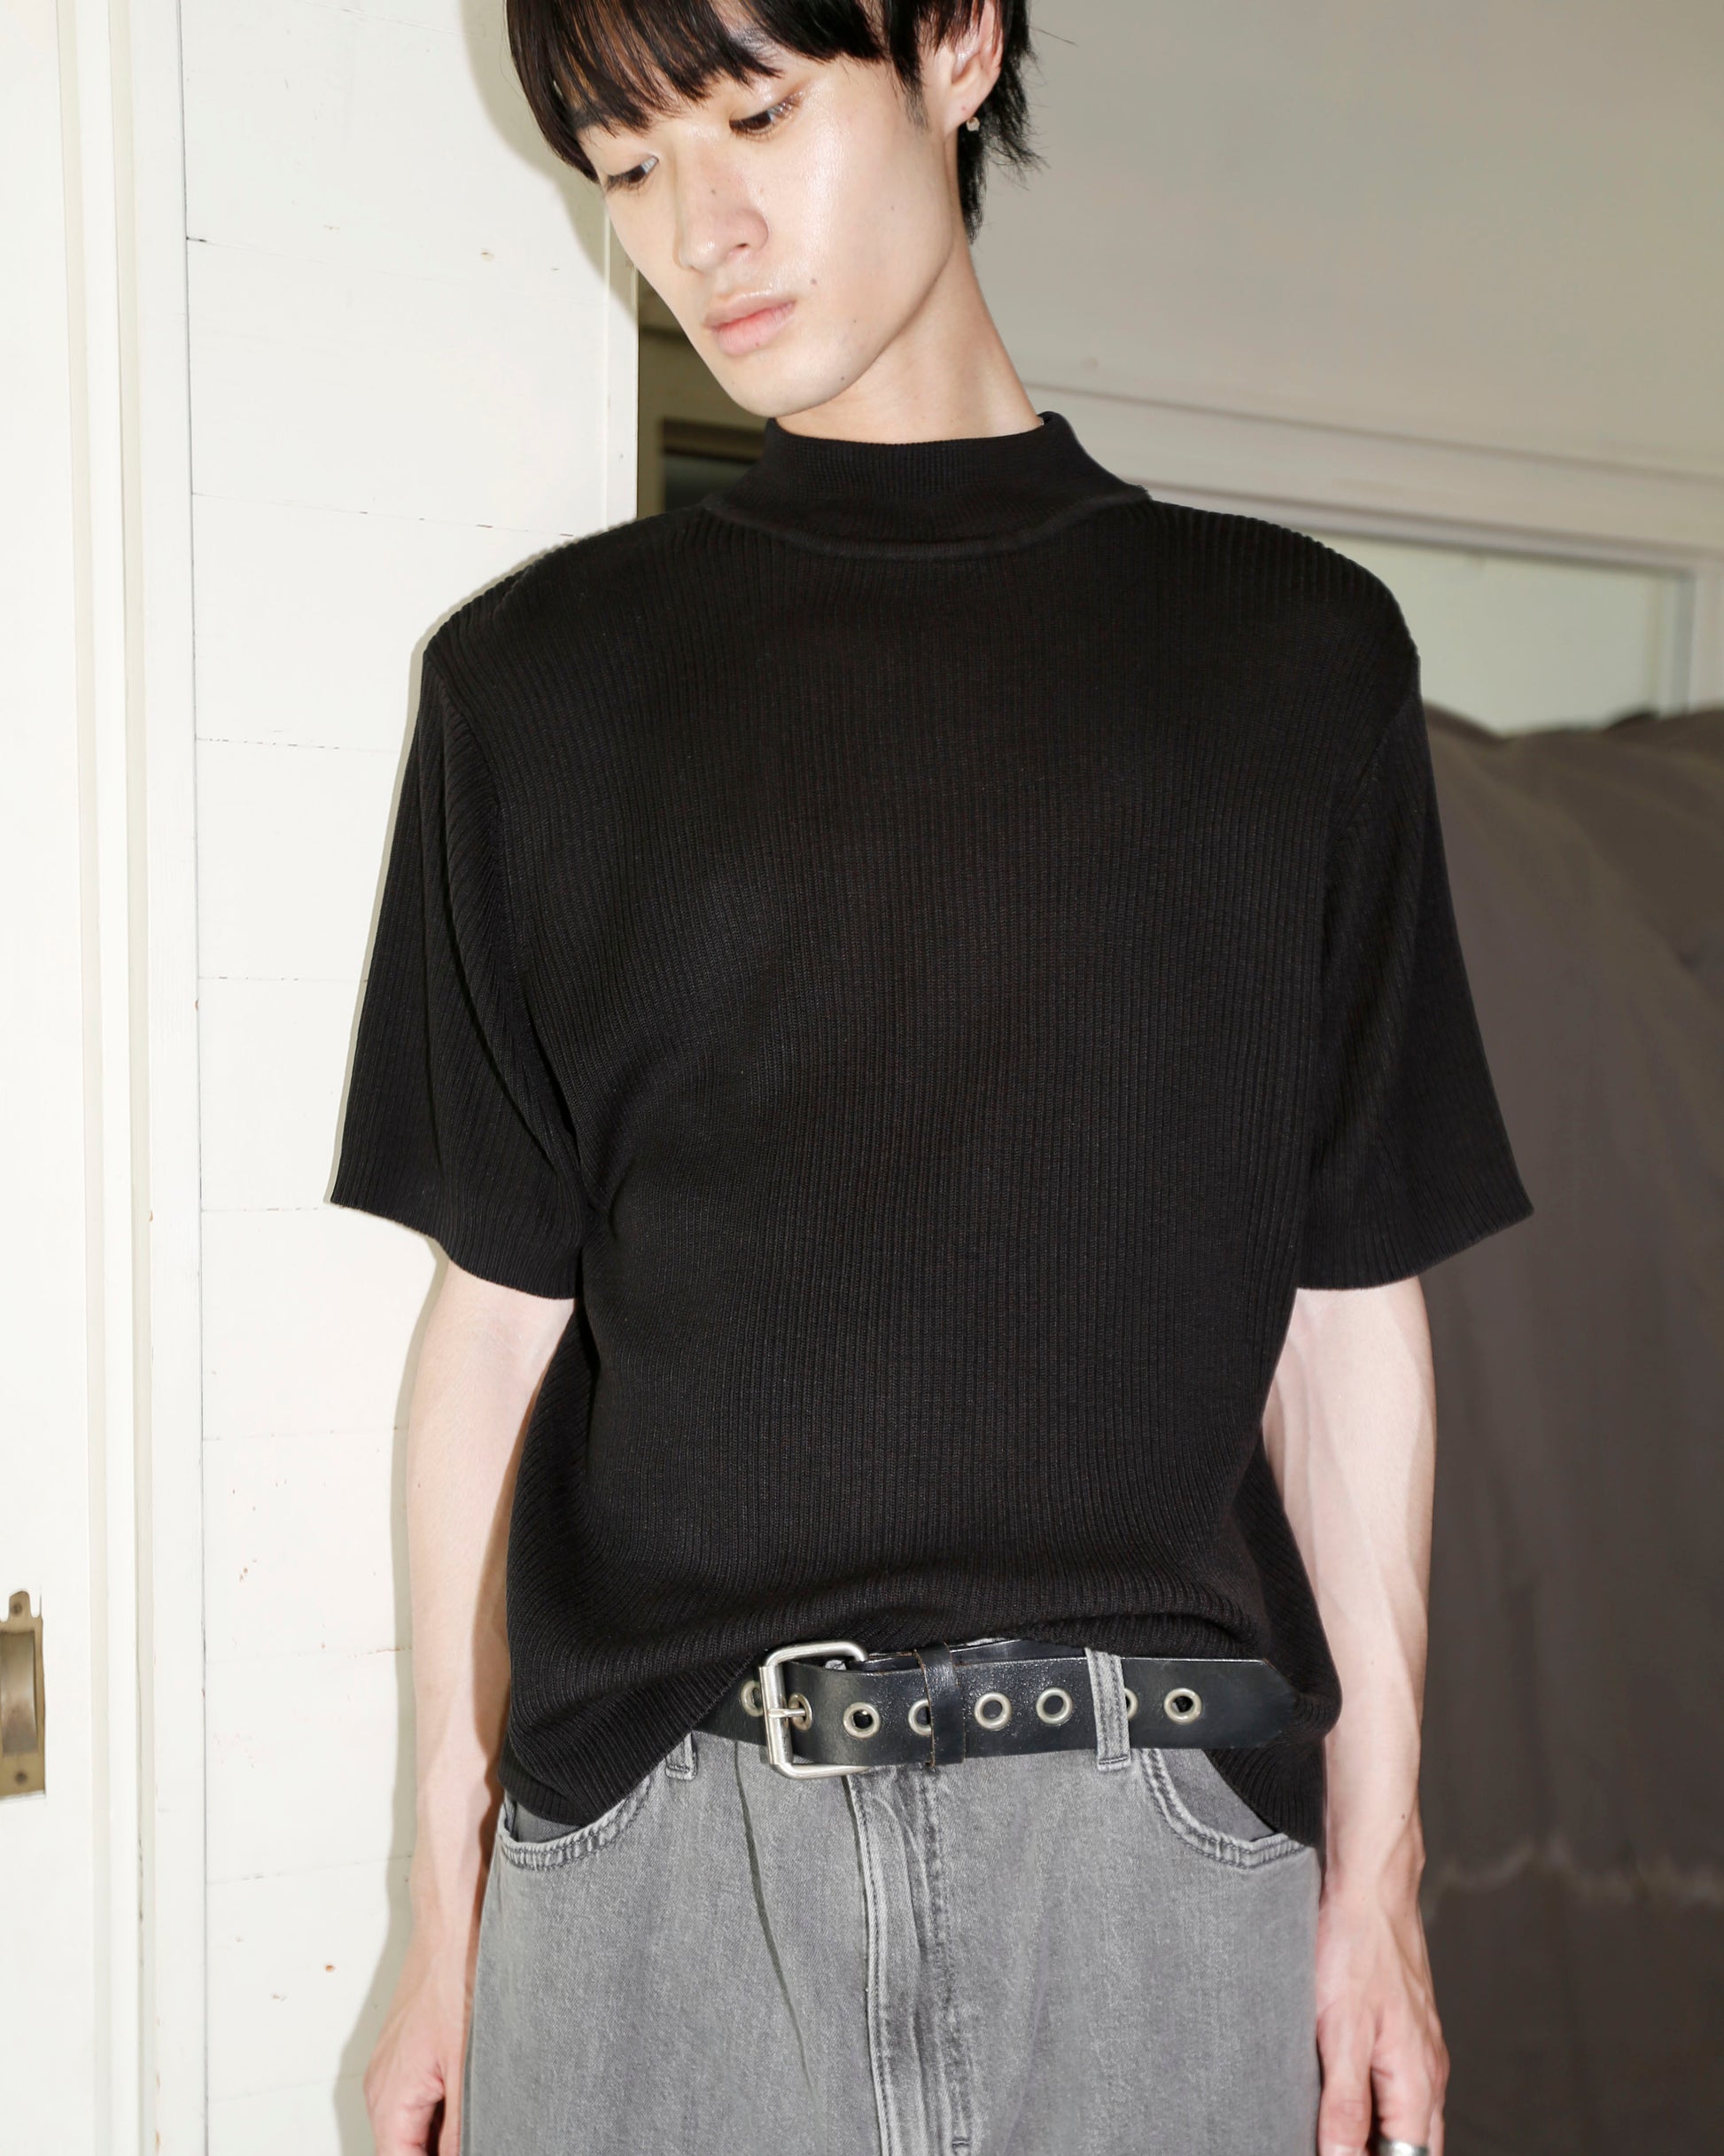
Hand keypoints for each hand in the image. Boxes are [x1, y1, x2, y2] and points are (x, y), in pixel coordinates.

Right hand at [364, 1922, 476, 2155]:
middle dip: (438, 2151)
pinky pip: (419, 2099)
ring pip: (413, 2127)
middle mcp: (382, 2089)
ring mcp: (393, 2069)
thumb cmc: (455, 1976)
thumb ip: (462, 2127)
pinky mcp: (408, 2053)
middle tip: (483, 2138)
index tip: (475, 2152)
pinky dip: (442, 2111)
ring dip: (441, 2136)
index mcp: (389, 2100)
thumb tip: (470, 2153)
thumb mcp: (467, 2066)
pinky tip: (472, 2104)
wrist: (453, 1921)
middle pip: (405, 2149)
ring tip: (481, 2126)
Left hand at [1314, 1866, 1447, 2155]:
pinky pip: (1396, 2085)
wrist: (1370, 1886)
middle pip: (1413, 2147)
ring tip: (1333, 2132)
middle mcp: (1428, 2072)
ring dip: (1376, 2135)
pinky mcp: (1402, 2029)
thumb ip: (1344, 2104)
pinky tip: (1343, 2094)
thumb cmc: (1357, 1947)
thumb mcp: (1340, 2032)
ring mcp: (1418, 2050)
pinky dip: (1375, 2103)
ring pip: (1405, 2117)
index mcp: (1418, 2084)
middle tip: (1332, 2145)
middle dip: (1378, 2154)